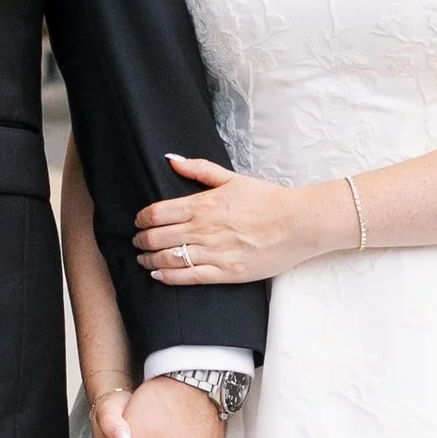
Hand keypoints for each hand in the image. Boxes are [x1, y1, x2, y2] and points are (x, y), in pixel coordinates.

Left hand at [136, 155, 339, 288]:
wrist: (298, 223)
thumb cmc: (268, 200)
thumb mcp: (232, 178)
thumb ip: (199, 169)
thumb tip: (171, 160)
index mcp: (204, 204)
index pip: (158, 212)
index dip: (142, 219)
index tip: (139, 222)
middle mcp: (204, 229)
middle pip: (158, 237)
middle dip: (141, 240)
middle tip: (137, 241)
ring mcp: (214, 252)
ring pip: (169, 258)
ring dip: (149, 260)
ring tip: (143, 259)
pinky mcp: (226, 272)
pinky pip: (188, 277)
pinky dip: (168, 277)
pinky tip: (158, 275)